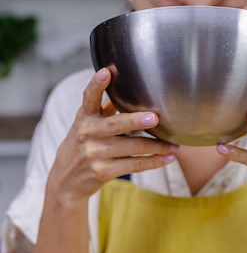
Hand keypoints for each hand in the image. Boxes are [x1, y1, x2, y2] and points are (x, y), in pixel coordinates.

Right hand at [47, 67, 177, 202]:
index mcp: (84, 117)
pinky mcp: (102, 171)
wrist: (65, 181)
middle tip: (154, 118)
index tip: (106, 71)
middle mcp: (87, 134)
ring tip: (174, 144)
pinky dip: (153, 162)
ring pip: (132, 147)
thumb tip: (124, 88)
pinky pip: (133, 165)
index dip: (96, 84)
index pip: (89, 97)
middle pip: (115, 125)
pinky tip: (168, 158)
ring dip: (156, 146)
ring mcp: (94, 154)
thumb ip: (103, 109)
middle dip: (135, 121)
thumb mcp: (86, 125)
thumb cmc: (82, 146)